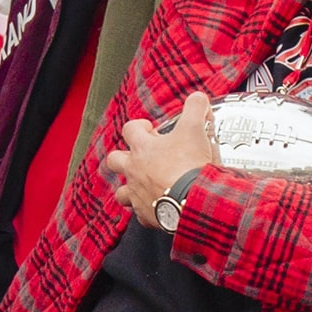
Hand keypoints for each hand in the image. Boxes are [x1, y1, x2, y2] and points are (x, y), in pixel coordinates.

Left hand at [103, 90, 221, 222]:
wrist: (192, 200)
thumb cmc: (188, 166)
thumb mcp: (194, 128)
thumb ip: (195, 108)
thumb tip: (197, 98)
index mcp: (142, 148)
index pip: (130, 129)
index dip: (139, 126)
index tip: (152, 129)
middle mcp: (134, 170)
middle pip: (114, 160)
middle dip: (124, 157)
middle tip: (141, 157)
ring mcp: (137, 194)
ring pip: (121, 191)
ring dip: (130, 187)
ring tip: (143, 185)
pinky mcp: (147, 214)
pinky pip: (141, 213)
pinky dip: (148, 210)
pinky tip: (158, 207)